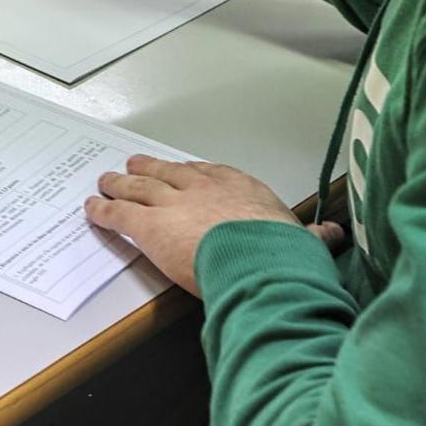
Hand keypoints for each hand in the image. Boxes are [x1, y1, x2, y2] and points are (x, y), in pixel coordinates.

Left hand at [86, 156, 345, 297]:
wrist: (258, 260)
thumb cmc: (282, 254)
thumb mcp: (304, 242)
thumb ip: (313, 238)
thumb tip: (333, 236)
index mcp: (241, 188)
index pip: (212, 173)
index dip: (195, 172)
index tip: (186, 170)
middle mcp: (203, 188)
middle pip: (170, 172)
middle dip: (151, 169)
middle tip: (136, 165)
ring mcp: (174, 203)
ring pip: (139, 187)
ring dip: (121, 183)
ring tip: (108, 180)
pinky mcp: (149, 225)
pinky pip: (119, 214)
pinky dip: (103, 210)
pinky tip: (92, 208)